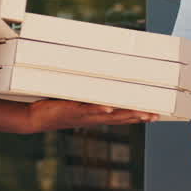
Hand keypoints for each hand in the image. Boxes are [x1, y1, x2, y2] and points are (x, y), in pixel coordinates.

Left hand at [28, 99, 155, 132]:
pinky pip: (87, 110)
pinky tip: (109, 108)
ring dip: (126, 115)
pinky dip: (98, 109)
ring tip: (142, 113)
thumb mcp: (76, 96)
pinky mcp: (71, 111)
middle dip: (139, 116)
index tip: (156, 114)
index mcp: (96, 114)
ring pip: (109, 115)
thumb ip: (89, 88)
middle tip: (156, 114)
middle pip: (121, 117)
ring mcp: (83, 115)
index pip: (122, 116)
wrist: (34, 117)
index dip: (138, 116)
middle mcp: (93, 117)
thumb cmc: (54, 105)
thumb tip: (101, 72)